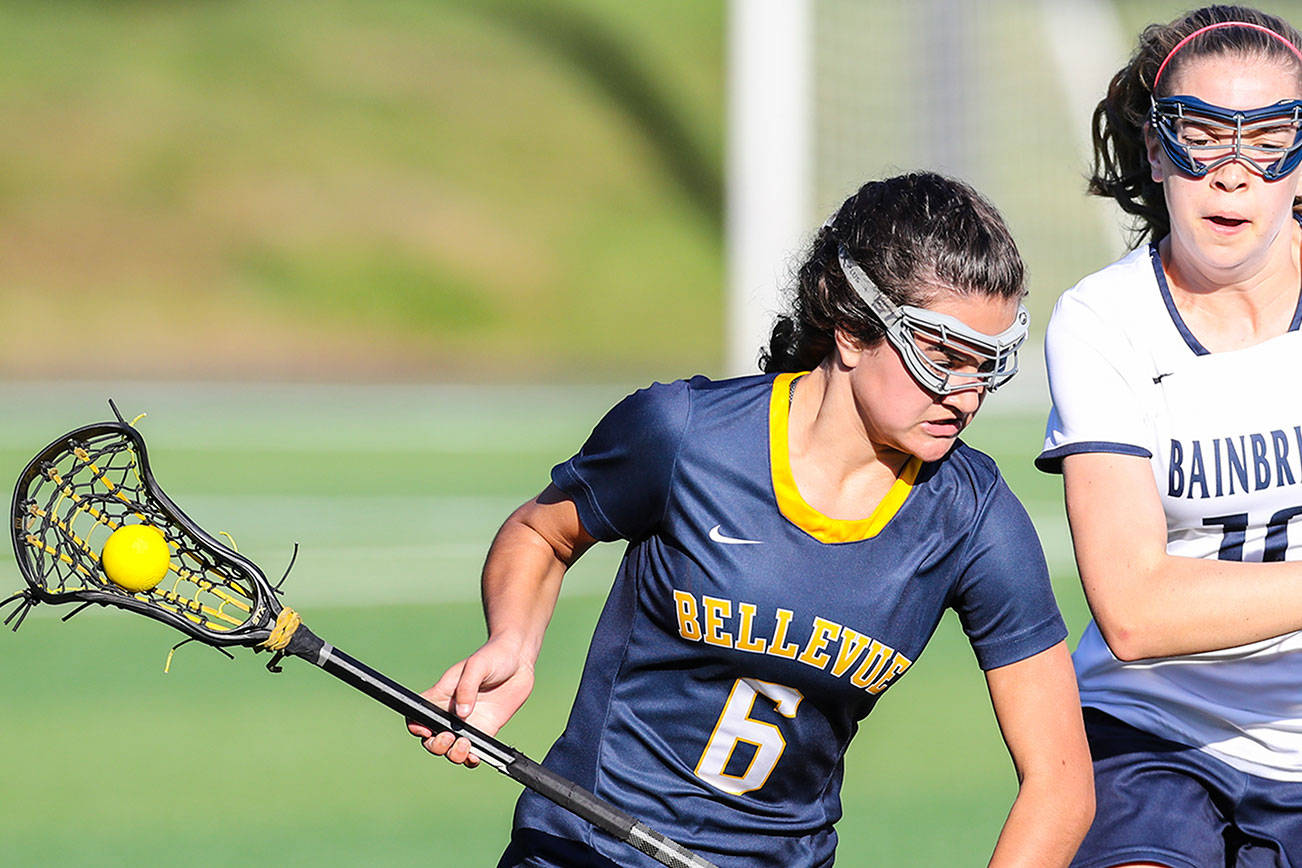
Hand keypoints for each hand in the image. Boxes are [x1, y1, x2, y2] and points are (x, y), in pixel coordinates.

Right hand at [406, 638, 535, 768]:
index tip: (426, 730)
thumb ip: (467, 688)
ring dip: (453, 754)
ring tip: (465, 745)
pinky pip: (475, 751)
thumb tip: (462, 715)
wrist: (520, 661)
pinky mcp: (486, 730)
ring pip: (451, 749)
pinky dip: (472, 759)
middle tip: (450, 737)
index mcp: (440, 696)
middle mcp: (451, 713)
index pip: (418, 715)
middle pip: (432, 739)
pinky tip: (476, 756)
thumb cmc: (494, 656)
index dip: (416, 726)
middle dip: (436, 745)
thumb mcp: (477, 666)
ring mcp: (468, 724)